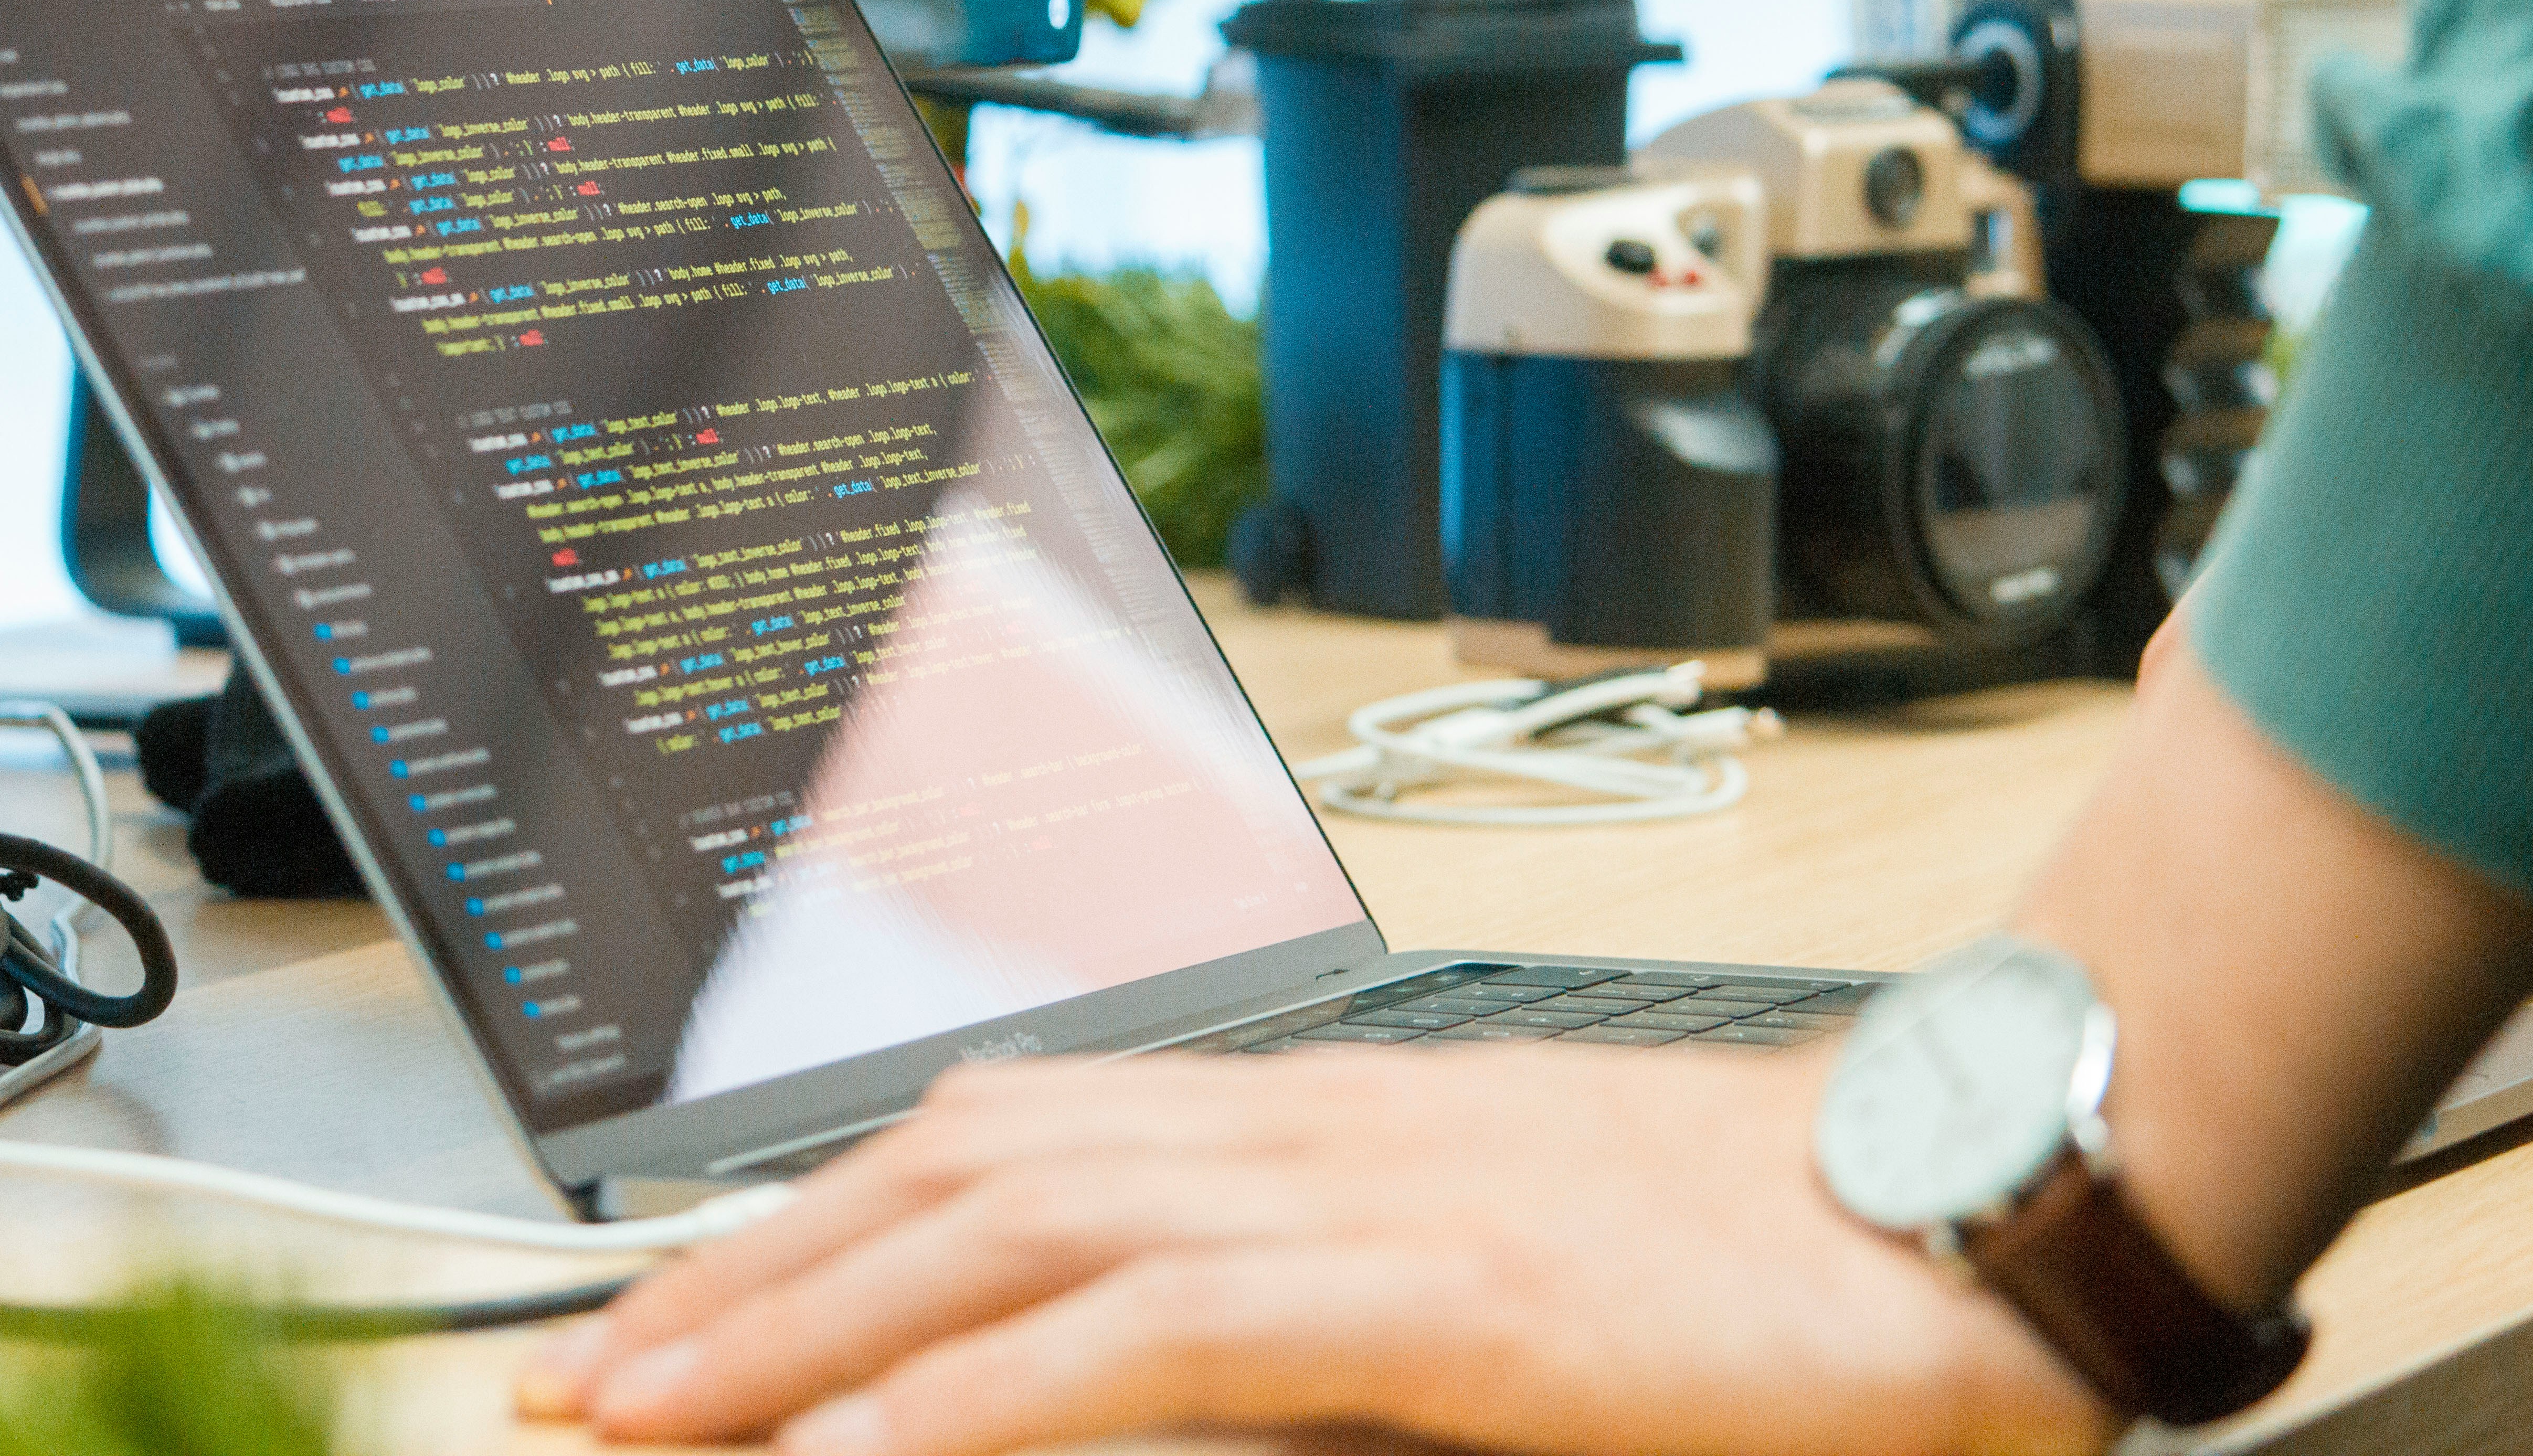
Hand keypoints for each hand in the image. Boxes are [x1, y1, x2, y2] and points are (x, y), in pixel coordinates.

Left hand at [516, 1047, 2107, 1453]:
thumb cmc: (1730, 1240)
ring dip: (812, 1323)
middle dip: (750, 1273)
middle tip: (586, 1375)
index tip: (685, 1306)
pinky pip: (1156, 1331)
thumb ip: (1320, 1270)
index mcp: (1308, 1116)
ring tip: (653, 1415)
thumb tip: (1170, 1343)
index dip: (820, 1213)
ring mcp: (1362, 1190)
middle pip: (955, 1167)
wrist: (1946, 1200)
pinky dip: (987, 1391)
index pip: (1001, 1134)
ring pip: (1011, 1227)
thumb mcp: (1486, 1234)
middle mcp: (1301, 1126)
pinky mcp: (1438, 1282)